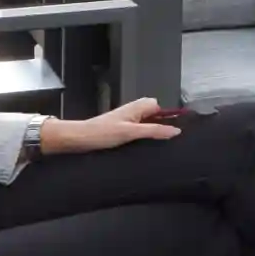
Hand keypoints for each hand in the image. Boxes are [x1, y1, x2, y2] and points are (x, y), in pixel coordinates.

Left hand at [41, 100, 182, 155]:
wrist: (77, 139)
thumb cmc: (102, 133)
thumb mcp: (131, 133)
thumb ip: (154, 131)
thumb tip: (177, 130)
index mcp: (137, 107)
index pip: (159, 106)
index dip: (166, 116)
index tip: (172, 131)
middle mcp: (132, 111)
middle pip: (153, 115)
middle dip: (159, 126)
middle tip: (162, 141)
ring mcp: (125, 121)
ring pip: (145, 124)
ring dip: (149, 134)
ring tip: (152, 147)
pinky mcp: (119, 130)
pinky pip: (136, 132)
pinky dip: (139, 139)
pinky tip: (139, 149)